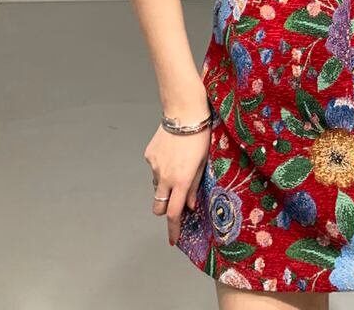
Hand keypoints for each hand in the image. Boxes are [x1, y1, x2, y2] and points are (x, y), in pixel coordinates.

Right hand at [144, 123, 210, 245]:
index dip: (173, 229)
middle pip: (158, 207)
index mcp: (181, 180)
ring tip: (178, 167)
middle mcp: (165, 177)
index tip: (173, 240)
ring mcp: (154, 167)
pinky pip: (155, 169)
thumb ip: (194, 186)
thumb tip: (190, 205)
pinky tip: (172, 154)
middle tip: (176, 201)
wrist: (184, 113)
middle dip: (165, 209)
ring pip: (157, 186)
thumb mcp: (203, 163)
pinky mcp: (149, 156)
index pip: (173, 214)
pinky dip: (162, 168)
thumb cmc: (200, 137)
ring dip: (165, 185)